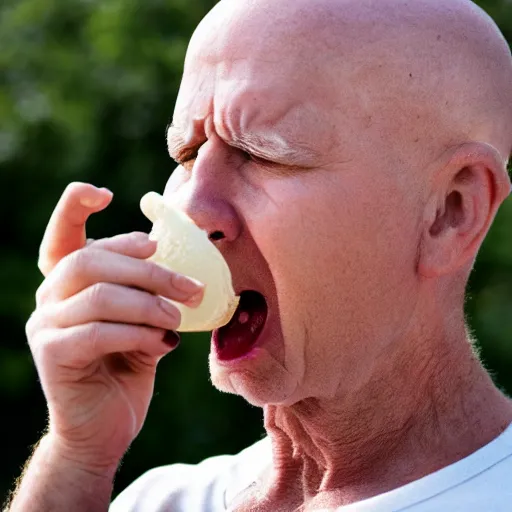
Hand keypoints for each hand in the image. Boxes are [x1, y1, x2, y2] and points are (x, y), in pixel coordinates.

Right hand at [26, 183, 203, 473]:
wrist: (107, 425)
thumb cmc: (130, 364)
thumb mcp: (146, 320)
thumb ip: (152, 293)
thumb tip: (189, 271)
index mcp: (71, 281)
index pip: (62, 234)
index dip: (74, 206)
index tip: (105, 193)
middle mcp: (50, 296)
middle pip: (93, 260)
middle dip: (150, 270)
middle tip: (191, 287)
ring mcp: (45, 324)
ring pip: (100, 294)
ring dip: (150, 303)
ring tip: (179, 318)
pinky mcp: (52, 354)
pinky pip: (97, 331)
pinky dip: (138, 333)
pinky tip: (163, 343)